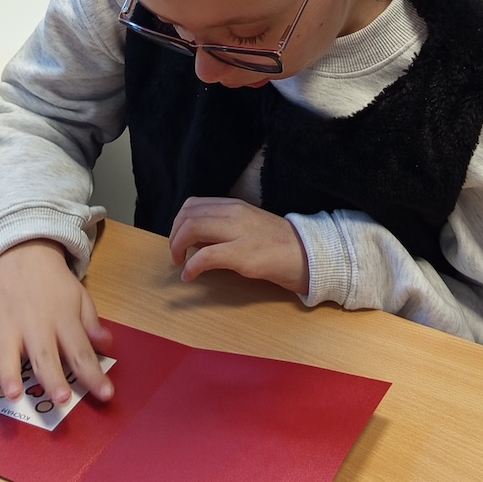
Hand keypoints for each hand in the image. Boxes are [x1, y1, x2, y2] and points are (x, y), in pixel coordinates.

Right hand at [0, 239, 113, 403]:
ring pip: (7, 353)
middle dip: (53, 378)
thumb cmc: (52, 283)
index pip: (80, 350)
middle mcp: (33, 324)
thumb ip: (91, 323)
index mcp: (61, 318)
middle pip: (45, 355)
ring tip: (14, 394)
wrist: (20, 252)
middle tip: (62, 399)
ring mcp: (4, 325)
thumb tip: (106, 345)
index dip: (93, 374)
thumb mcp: (79, 296)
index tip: (106, 395)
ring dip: (10, 374)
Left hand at [168, 198, 309, 294]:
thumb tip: (194, 240)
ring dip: (177, 247)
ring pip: (192, 228)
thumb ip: (222, 228)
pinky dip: (191, 267)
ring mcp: (240, 233)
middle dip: (173, 236)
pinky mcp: (244, 255)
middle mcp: (235, 213)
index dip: (178, 223)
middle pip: (187, 215)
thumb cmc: (277, 245)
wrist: (309, 255)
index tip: (179, 241)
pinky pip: (206, 256)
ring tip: (180, 263)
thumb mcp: (247, 227)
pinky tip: (189, 276)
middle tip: (176, 255)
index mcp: (234, 206)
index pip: (192, 205)